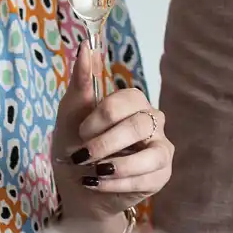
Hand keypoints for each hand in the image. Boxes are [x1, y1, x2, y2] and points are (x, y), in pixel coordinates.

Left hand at [53, 45, 172, 232]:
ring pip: (152, 155)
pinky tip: (98, 184)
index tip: (81, 131)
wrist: (77, 186)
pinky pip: (148, 178)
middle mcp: (153, 122)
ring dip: (117, 166)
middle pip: (138, 126)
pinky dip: (118, 184)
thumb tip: (85, 47)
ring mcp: (161, 149)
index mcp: (134, 103)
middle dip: (105, 144)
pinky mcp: (161, 176)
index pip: (128, 100)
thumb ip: (81, 81)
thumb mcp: (71, 114)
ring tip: (94, 173)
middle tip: (81, 156)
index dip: (102, 117)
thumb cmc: (76, 145)